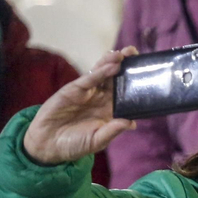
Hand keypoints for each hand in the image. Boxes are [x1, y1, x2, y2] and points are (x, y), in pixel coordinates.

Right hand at [22, 48, 137, 164]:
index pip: (127, 94)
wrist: (48, 145)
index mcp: (111, 111)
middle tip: (136, 53)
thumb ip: (112, 131)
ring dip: (113, 63)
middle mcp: (101, 99)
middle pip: (116, 79)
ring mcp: (88, 93)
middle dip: (126, 66)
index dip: (136, 83)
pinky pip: (89, 79)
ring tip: (124, 54)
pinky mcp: (73, 90)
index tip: (148, 73)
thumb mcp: (97, 140)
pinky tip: (111, 66)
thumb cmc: (75, 144)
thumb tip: (132, 123)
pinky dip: (100, 72)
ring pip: (103, 74)